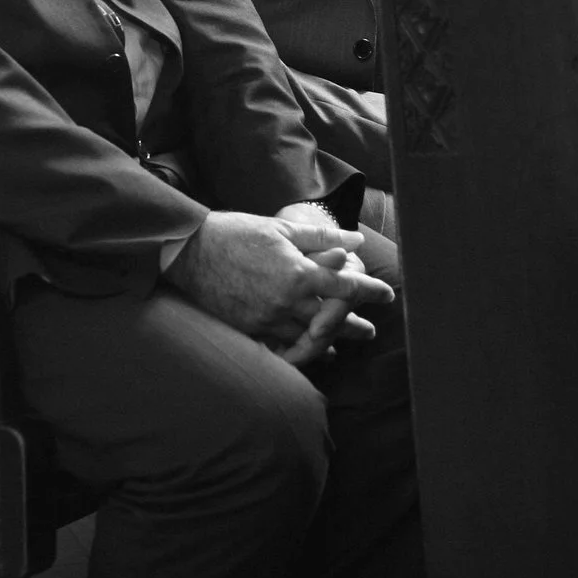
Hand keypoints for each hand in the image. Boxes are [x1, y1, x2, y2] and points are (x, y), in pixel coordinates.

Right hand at [168, 211, 391, 362]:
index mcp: (298, 272)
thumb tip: (355, 242)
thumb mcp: (281, 227)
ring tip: (344, 345)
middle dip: (355, 325)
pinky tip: (310, 350)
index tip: (388, 296)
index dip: (371, 291)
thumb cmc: (236, 232)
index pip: (346, 286)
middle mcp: (287, 301)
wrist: (189, 251)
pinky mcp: (250, 329)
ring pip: (309, 337)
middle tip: (371, 331)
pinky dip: (301, 349)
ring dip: (331, 341)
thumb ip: (321, 237)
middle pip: (332, 320)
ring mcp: (268, 319)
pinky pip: (283, 346)